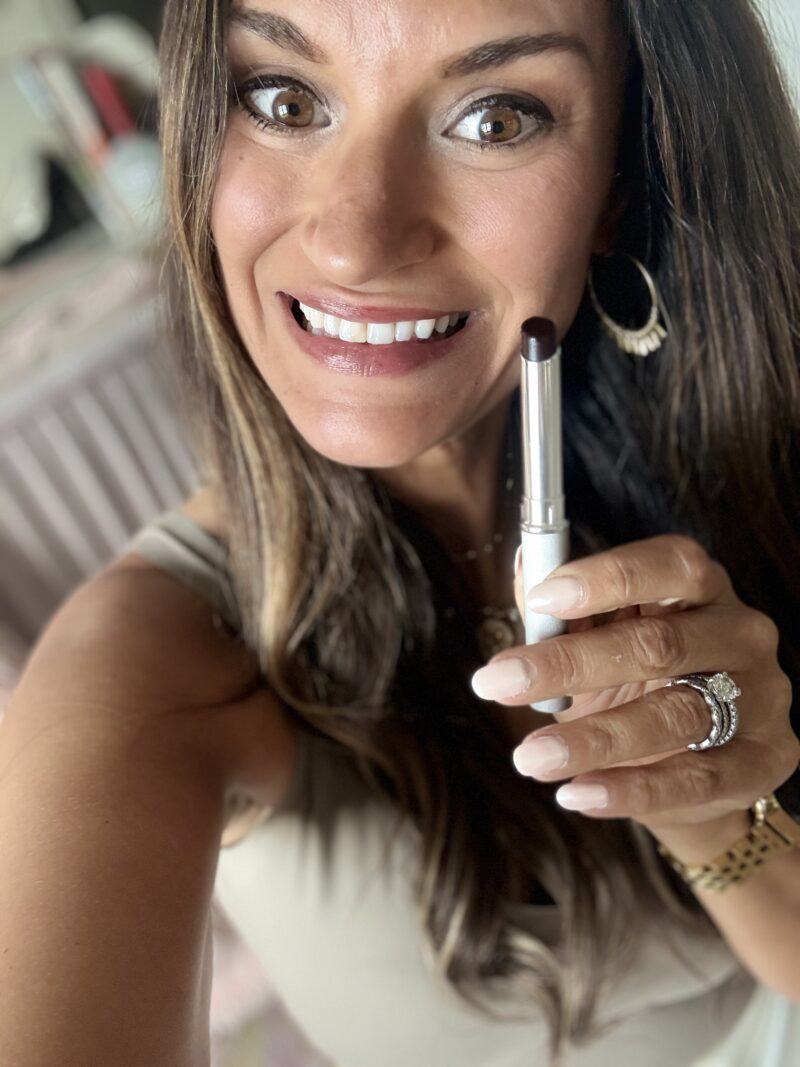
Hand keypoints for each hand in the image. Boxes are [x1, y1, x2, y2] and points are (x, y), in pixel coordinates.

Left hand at [471, 534, 798, 835]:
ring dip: (592, 738)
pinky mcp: (764, 759)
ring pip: (674, 716)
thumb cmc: (635, 683)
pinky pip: (695, 779)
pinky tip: (575, 793)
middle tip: (498, 683)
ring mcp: (759, 697)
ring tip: (529, 756)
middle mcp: (740, 633)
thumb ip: (561, 608)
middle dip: (569, 664)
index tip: (542, 599)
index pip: (670, 565)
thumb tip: (527, 565)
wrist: (693, 765)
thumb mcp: (597, 639)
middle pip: (660, 643)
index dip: (608, 578)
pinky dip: (629, 790)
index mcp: (702, 588)